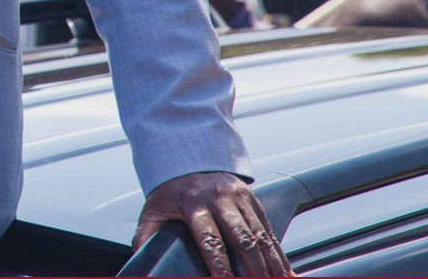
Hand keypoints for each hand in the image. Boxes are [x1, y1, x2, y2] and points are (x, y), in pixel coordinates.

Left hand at [133, 172, 291, 275]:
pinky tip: (286, 272)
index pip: (210, 240)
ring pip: (261, 237)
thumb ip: (146, 235)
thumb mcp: (153, 210)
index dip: (219, 266)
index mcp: (193, 203)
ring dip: (273, 265)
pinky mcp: (254, 200)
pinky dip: (279, 254)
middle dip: (254, 270)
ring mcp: (240, 198)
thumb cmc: (170, 192)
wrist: (188, 160)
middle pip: (242, 240)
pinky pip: (270, 231)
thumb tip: (141, 258)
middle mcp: (220, 199)